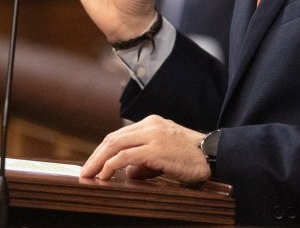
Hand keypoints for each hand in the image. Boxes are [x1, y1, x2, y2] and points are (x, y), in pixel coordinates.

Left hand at [79, 115, 210, 184]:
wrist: (215, 155)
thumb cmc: (193, 158)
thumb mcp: (165, 156)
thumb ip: (145, 162)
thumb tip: (128, 172)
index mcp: (152, 124)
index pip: (120, 135)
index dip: (104, 150)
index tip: (94, 163)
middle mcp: (150, 125)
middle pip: (113, 138)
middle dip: (96, 155)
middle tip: (85, 171)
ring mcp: (152, 135)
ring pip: (115, 145)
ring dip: (98, 161)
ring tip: (89, 175)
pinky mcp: (155, 148)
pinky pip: (125, 156)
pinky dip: (111, 166)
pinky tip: (105, 176)